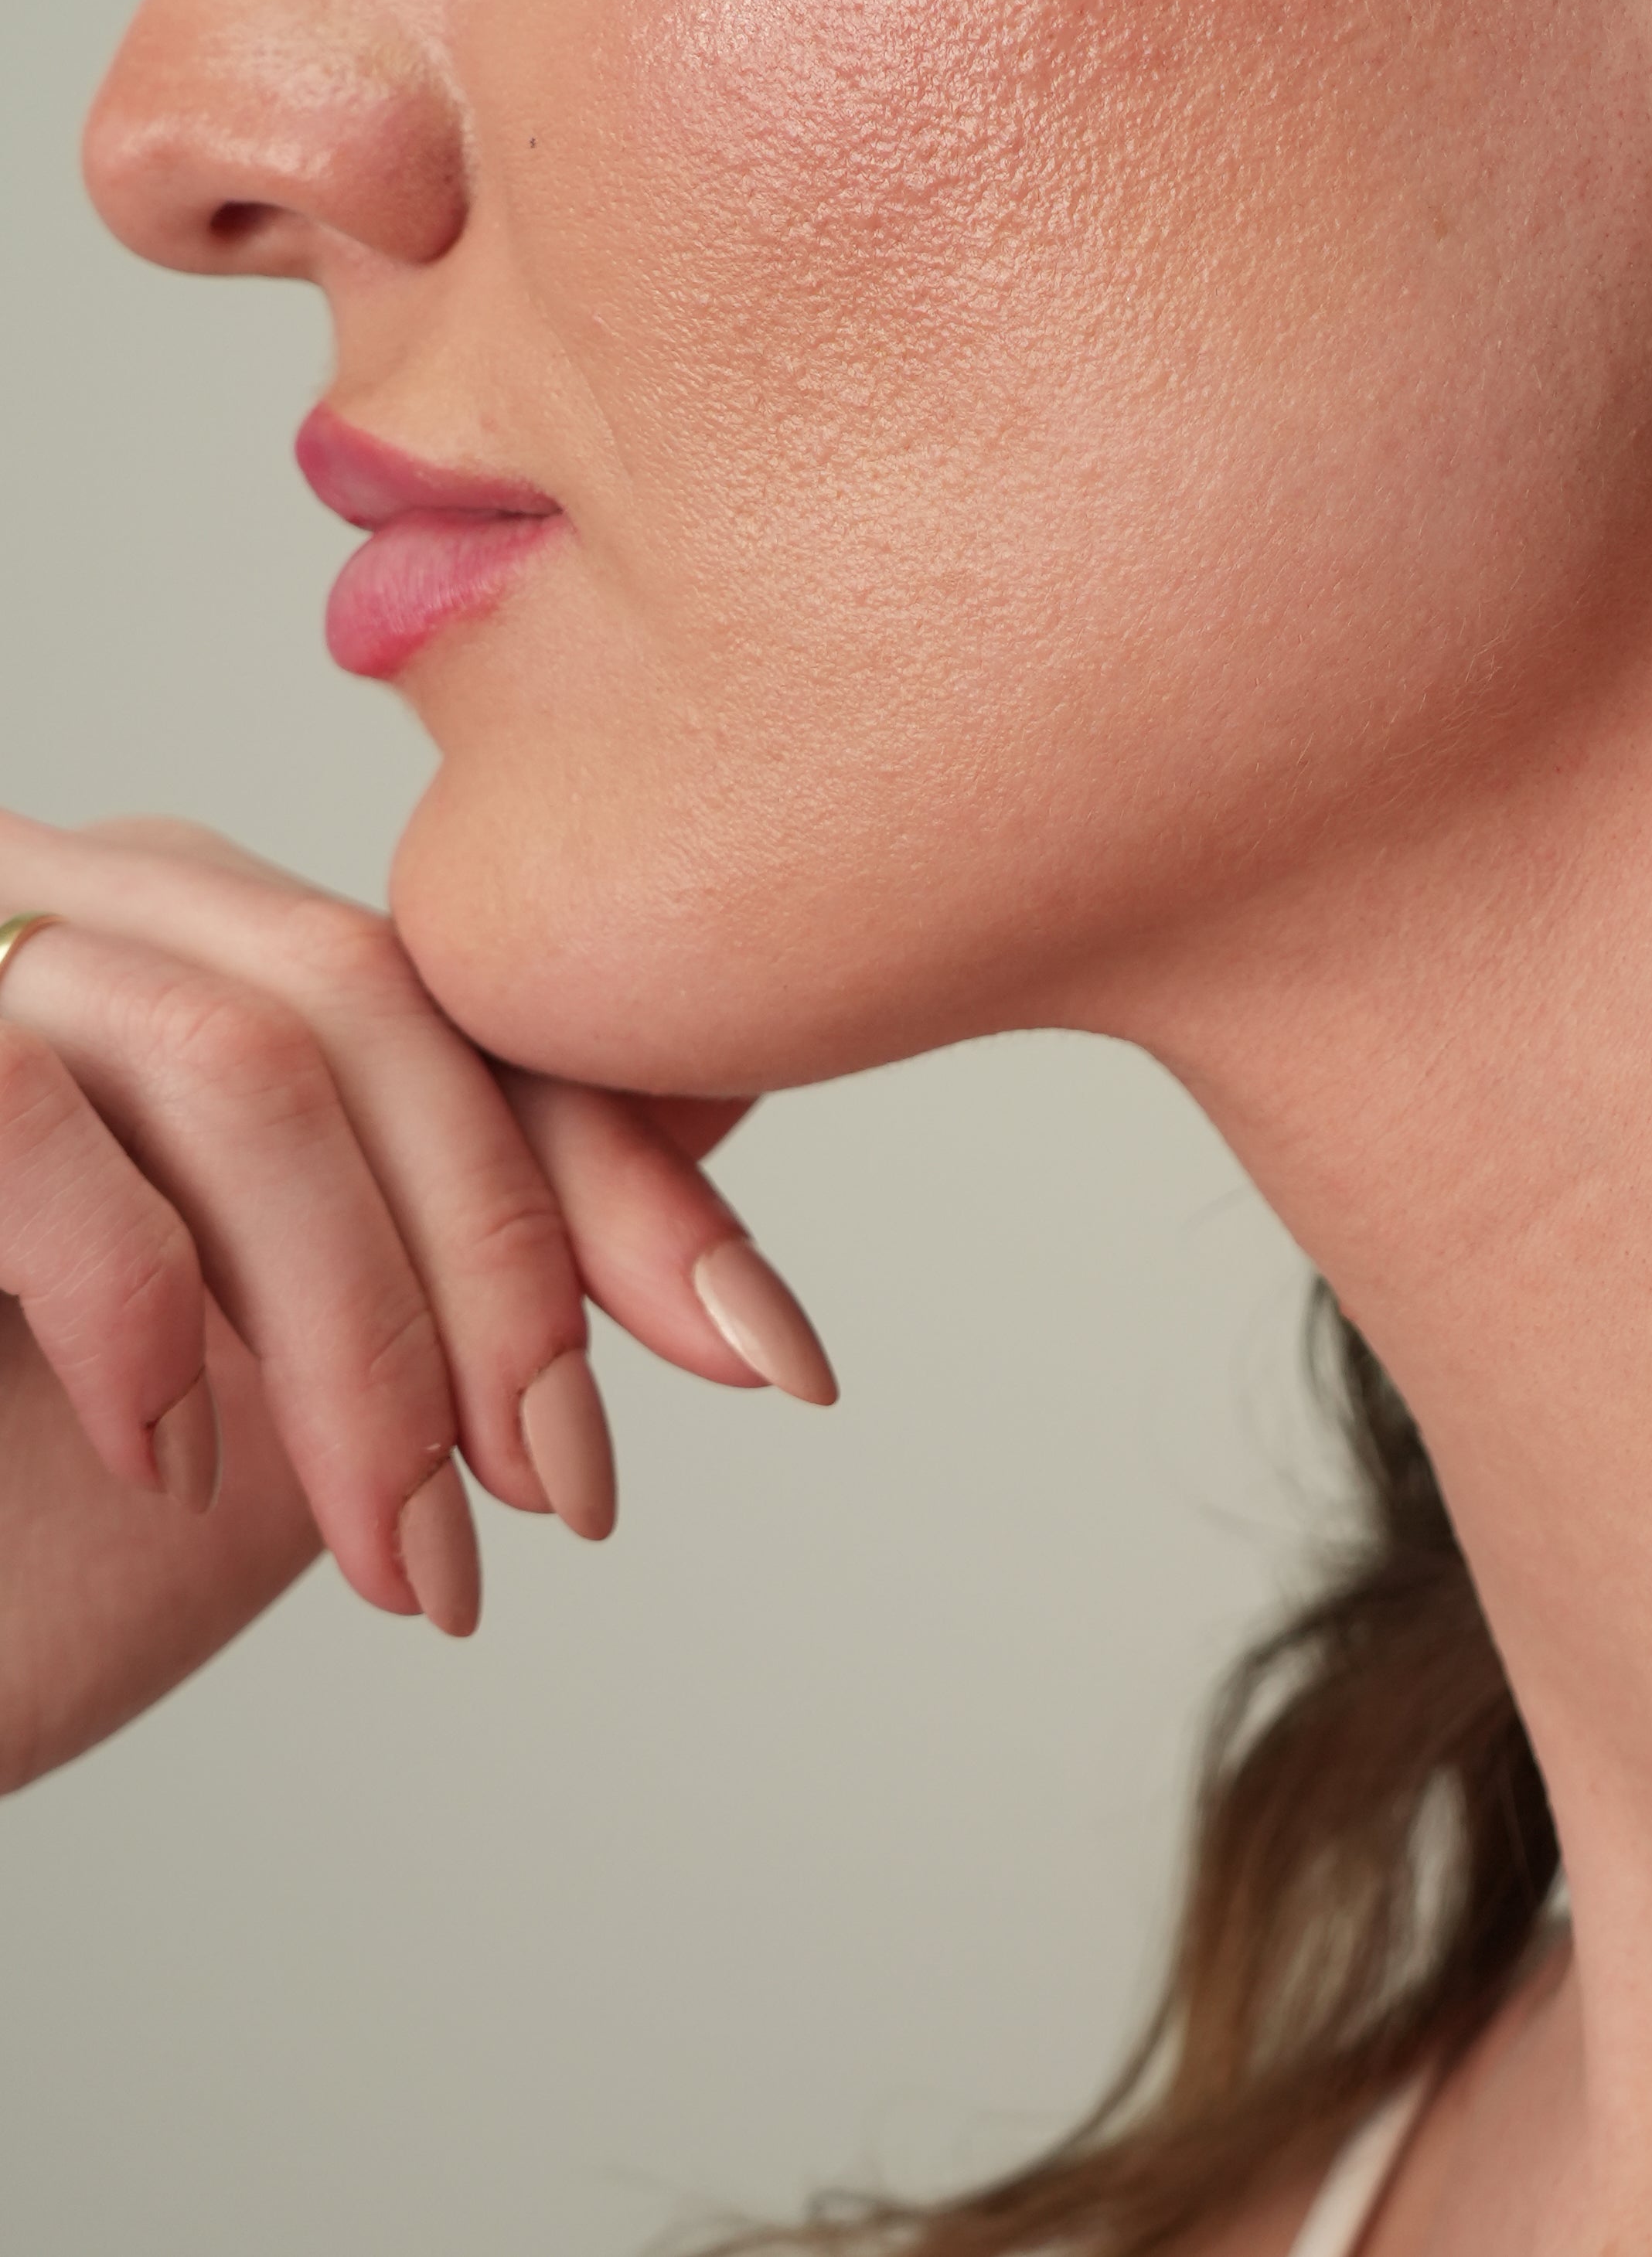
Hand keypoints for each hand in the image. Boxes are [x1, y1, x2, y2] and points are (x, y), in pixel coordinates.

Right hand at [0, 808, 834, 1795]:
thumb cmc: (24, 1522)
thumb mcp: (311, 1376)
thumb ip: (472, 1217)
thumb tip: (720, 1076)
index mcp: (210, 953)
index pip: (471, 1020)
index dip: (629, 1185)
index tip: (773, 1364)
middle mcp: (91, 905)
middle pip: (384, 1011)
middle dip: (508, 1270)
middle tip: (557, 1496)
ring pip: (246, 1060)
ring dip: (355, 1336)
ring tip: (403, 1551)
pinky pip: (32, 1108)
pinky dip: (138, 1295)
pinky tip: (171, 1456)